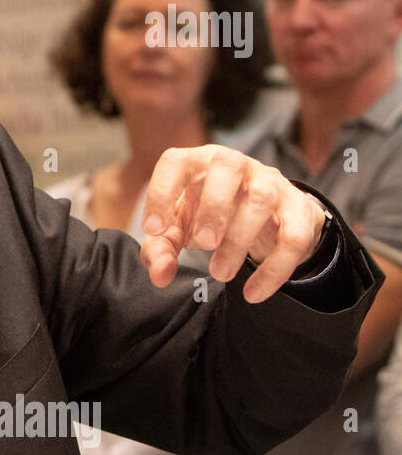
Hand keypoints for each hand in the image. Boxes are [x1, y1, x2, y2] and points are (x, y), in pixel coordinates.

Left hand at [140, 145, 329, 303]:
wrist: (264, 219)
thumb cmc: (207, 217)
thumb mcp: (178, 230)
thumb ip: (161, 250)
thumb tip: (160, 275)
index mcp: (198, 163)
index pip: (176, 161)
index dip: (161, 192)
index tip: (154, 229)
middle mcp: (235, 164)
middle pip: (228, 165)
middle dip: (213, 206)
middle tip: (203, 245)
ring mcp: (271, 182)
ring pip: (261, 199)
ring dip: (239, 240)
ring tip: (220, 273)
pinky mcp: (298, 209)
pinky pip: (294, 236)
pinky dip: (274, 268)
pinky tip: (253, 292)